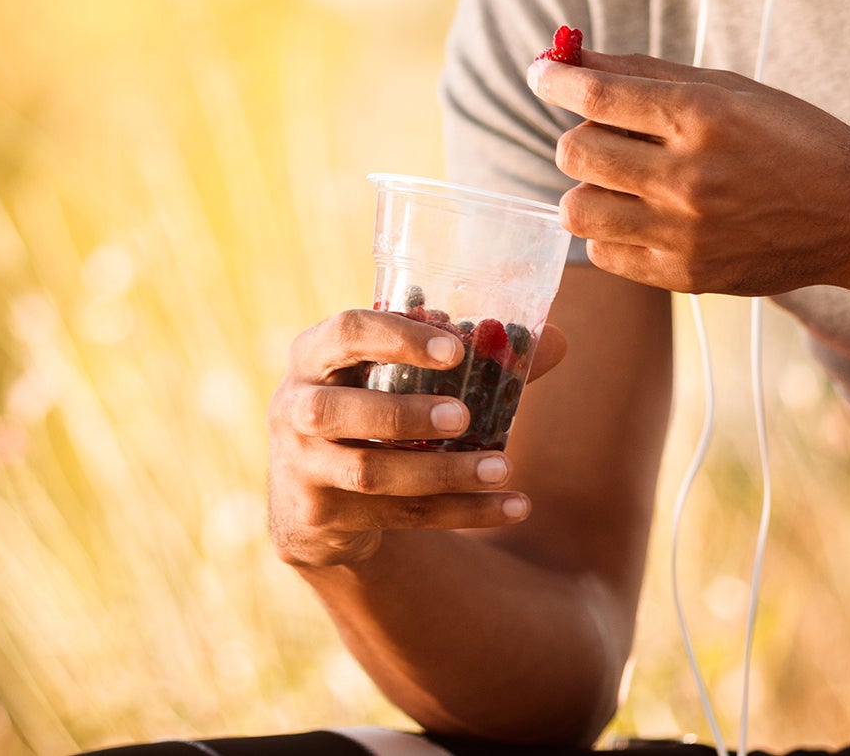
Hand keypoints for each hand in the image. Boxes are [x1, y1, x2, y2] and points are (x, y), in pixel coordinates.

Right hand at [266, 308, 569, 568]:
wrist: (308, 500)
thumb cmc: (369, 409)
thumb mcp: (395, 377)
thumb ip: (469, 358)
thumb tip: (556, 341)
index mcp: (313, 354)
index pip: (345, 332)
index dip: (398, 338)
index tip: (456, 347)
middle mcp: (293, 407)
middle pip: (335, 410)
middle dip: (403, 413)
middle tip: (464, 416)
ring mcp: (303, 466)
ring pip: (371, 473)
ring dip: (441, 473)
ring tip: (503, 467)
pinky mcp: (323, 515)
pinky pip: (398, 516)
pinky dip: (460, 513)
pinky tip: (512, 506)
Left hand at [527, 49, 849, 300]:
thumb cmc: (790, 138)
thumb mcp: (726, 89)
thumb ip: (643, 73)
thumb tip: (570, 57)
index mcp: (702, 117)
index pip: (597, 95)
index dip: (554, 80)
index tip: (542, 74)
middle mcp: (689, 176)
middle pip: (575, 152)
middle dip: (576, 136)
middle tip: (602, 134)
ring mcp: (685, 233)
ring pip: (576, 209)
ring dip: (587, 188)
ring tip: (619, 180)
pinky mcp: (685, 277)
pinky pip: (603, 254)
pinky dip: (609, 232)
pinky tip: (641, 216)